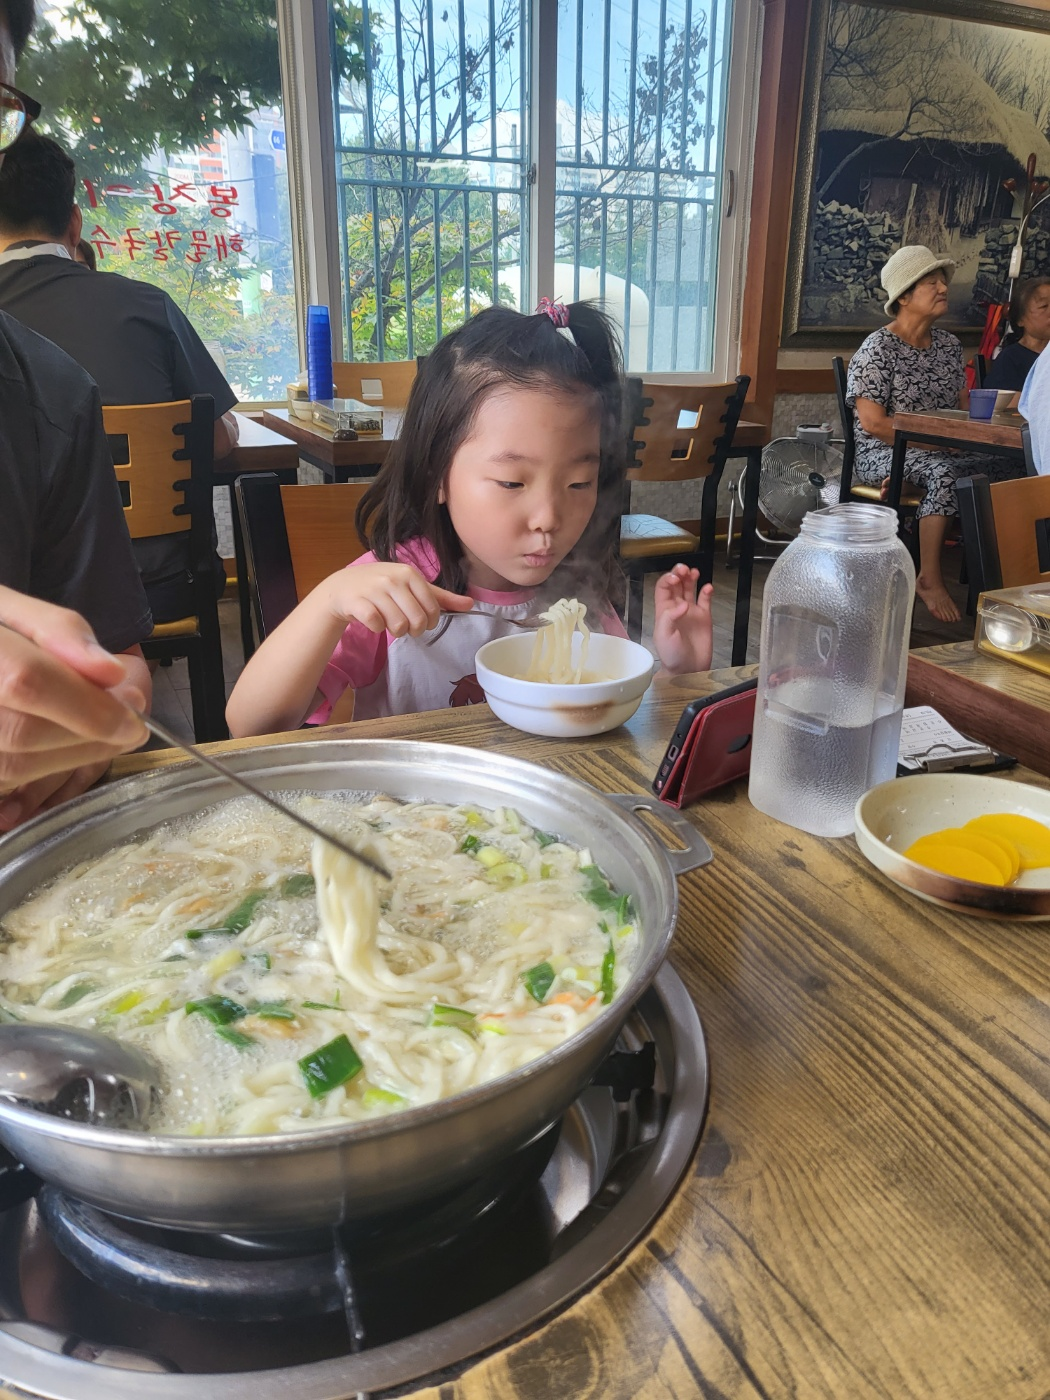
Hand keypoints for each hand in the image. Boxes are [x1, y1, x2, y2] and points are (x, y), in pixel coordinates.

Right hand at [0, 588, 147, 827]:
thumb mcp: (4, 604)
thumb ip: (57, 629)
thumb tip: (110, 671)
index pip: (26, 682)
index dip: (87, 705)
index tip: (136, 712)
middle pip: (23, 733)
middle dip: (89, 735)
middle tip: (131, 725)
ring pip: (14, 766)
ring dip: (72, 757)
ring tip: (105, 735)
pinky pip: (5, 783)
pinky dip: (43, 770)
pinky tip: (64, 748)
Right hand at [324, 562, 473, 637]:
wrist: (343, 587)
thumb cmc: (382, 587)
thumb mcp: (412, 587)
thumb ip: (441, 597)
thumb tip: (470, 603)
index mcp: (410, 574)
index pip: (432, 608)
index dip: (430, 622)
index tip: (422, 622)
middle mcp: (393, 579)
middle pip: (417, 620)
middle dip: (413, 630)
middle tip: (404, 626)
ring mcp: (374, 590)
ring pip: (398, 626)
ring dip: (395, 631)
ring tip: (388, 622)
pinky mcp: (358, 602)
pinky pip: (376, 626)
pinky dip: (377, 629)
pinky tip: (373, 620)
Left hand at [652, 565, 713, 675]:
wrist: (687, 670)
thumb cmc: (671, 655)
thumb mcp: (664, 636)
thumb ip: (670, 618)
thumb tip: (683, 604)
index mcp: (663, 610)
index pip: (663, 587)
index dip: (668, 579)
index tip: (675, 578)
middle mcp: (677, 608)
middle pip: (676, 584)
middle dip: (679, 573)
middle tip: (684, 569)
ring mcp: (691, 611)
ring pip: (690, 588)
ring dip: (691, 578)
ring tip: (694, 572)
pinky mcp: (704, 617)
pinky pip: (705, 600)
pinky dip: (707, 591)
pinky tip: (708, 587)